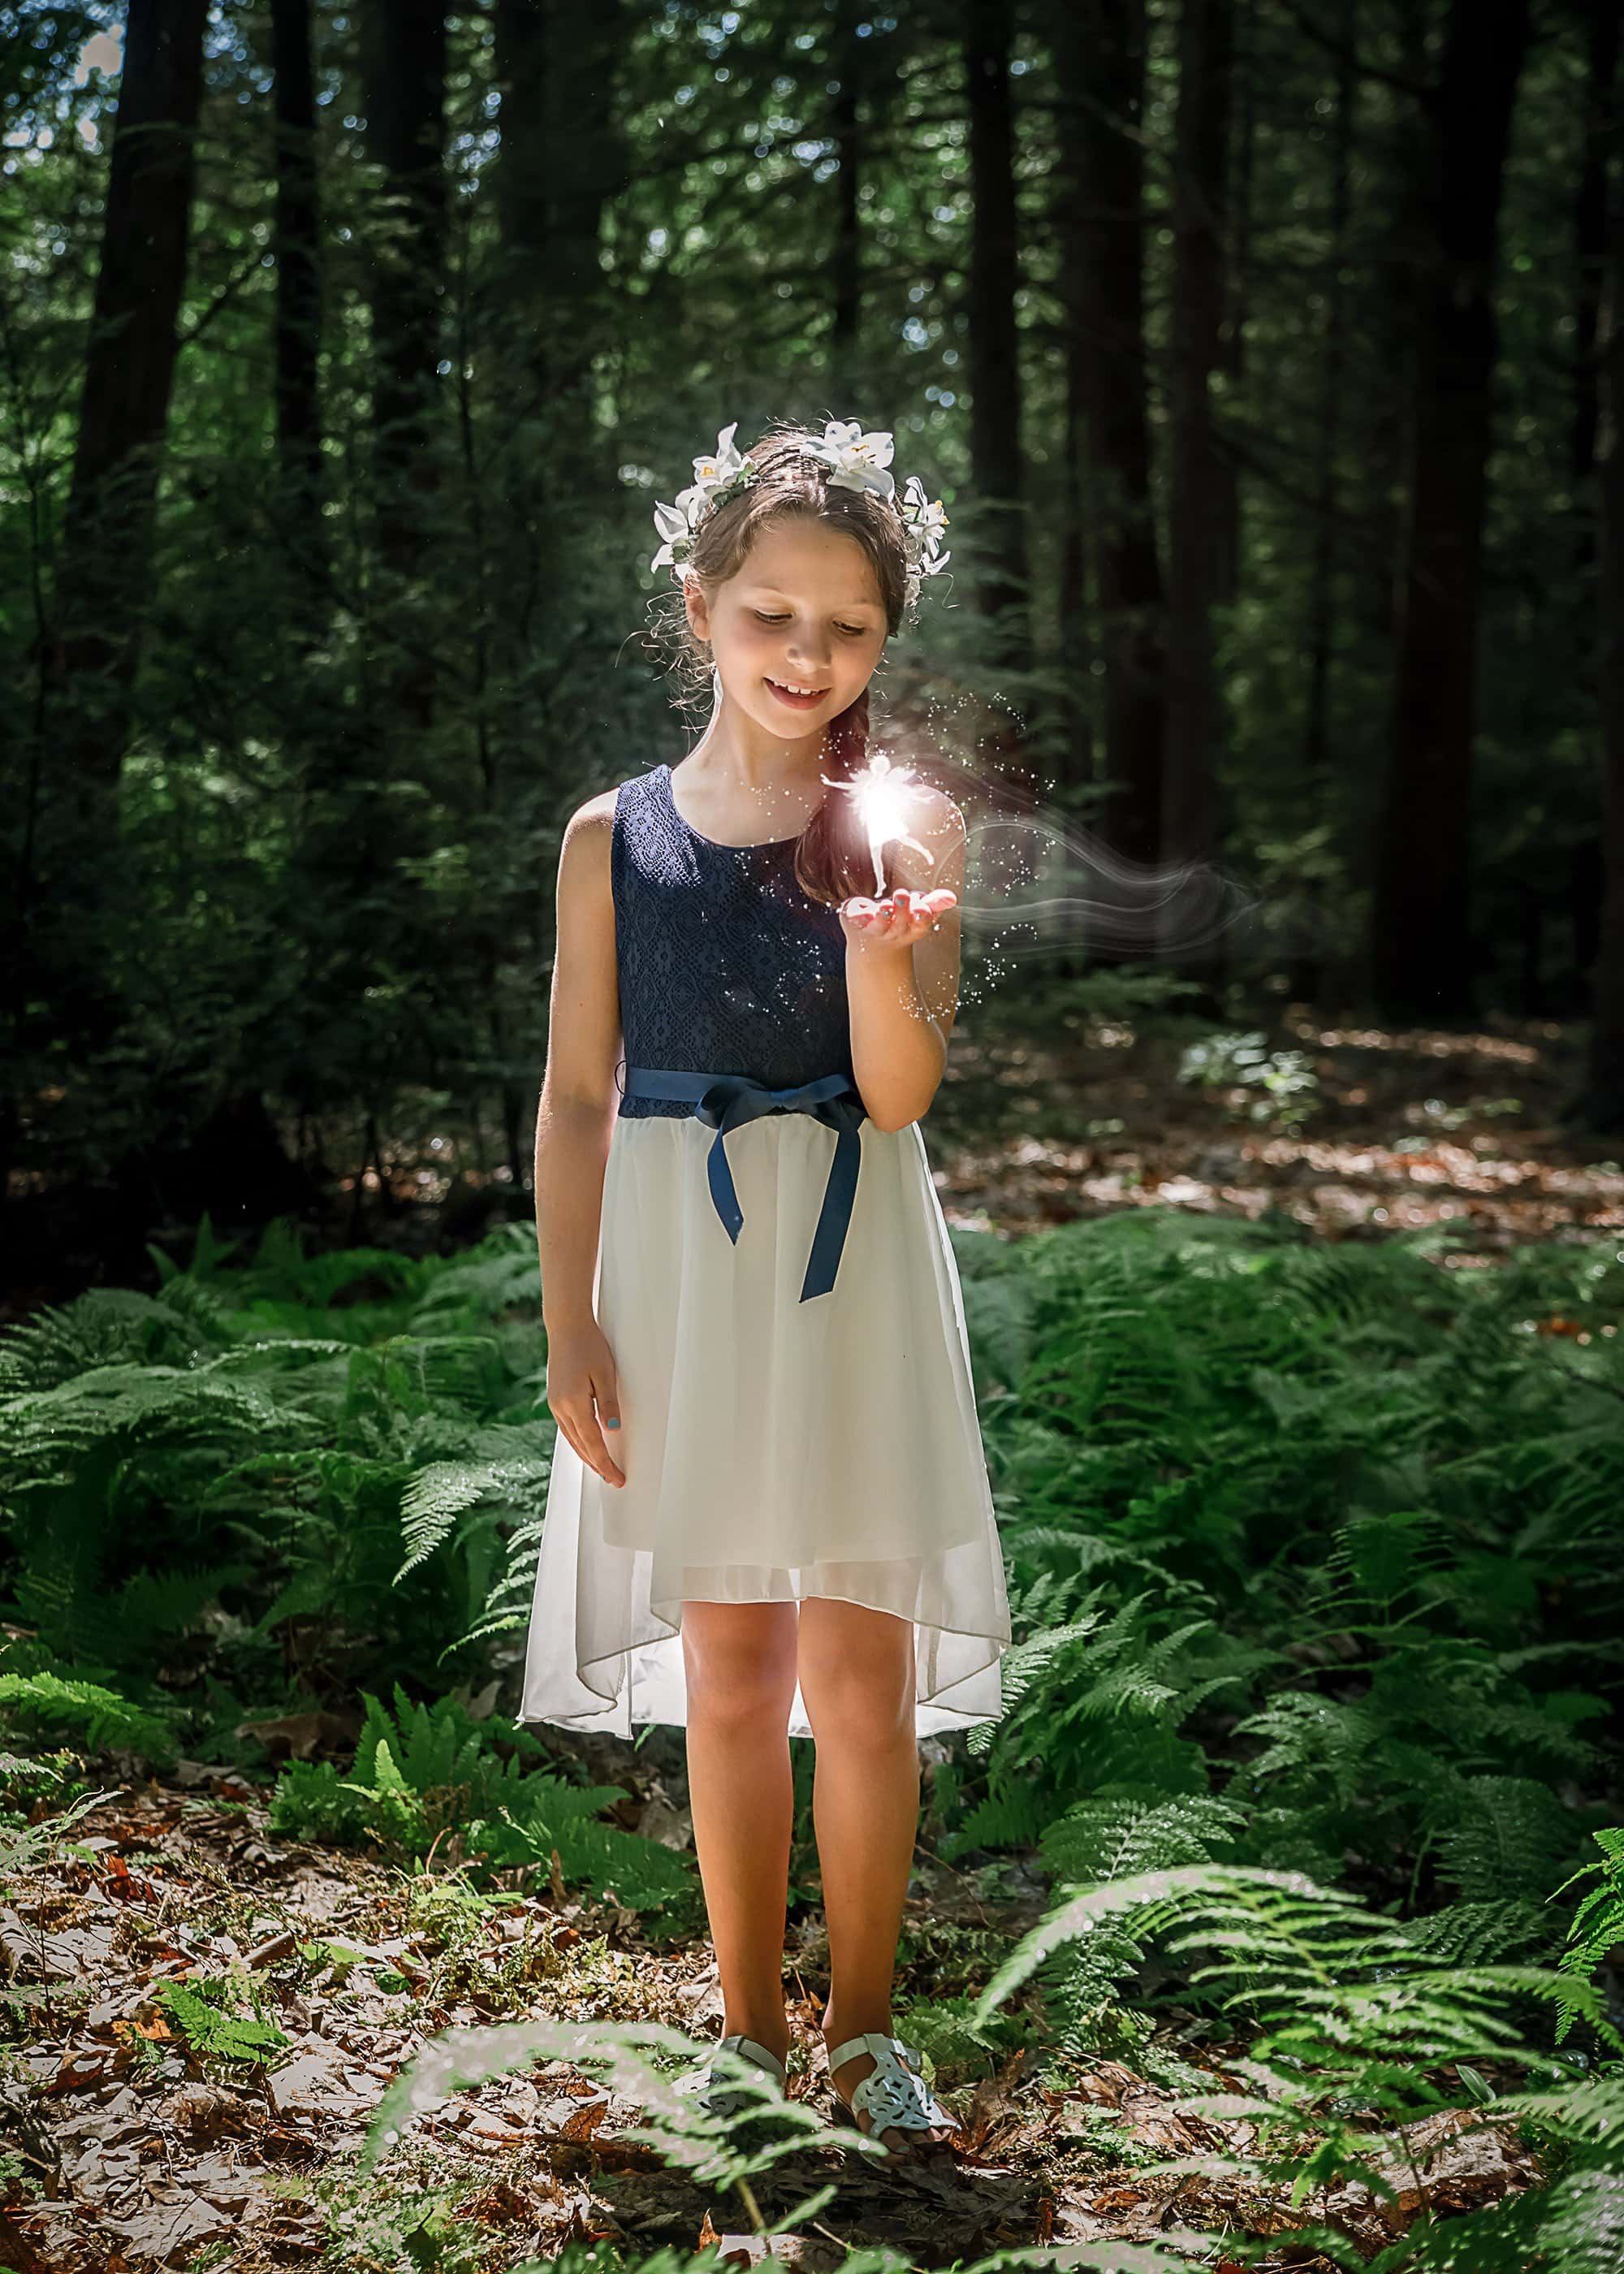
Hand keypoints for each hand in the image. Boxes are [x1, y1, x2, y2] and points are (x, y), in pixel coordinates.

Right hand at [544, 1316, 625, 1487]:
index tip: (618, 1478)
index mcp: (574, 1404)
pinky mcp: (555, 1398)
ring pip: (572, 1439)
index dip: (606, 1464)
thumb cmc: (589, 1346)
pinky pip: (567, 1428)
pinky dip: (578, 1441)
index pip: (593, 1443)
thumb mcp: (606, 1374)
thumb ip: (609, 1404)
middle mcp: (560, 1408)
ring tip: (602, 1468)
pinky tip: (586, 1445)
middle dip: (597, 1464)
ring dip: (587, 1455)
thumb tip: (613, 1431)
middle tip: (614, 1479)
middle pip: (581, 1446)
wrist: (566, 1326)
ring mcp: (555, 1404)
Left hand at [838, 886, 957, 950]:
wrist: (869, 943)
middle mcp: (893, 932)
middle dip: (901, 910)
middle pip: (900, 923)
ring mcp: (873, 929)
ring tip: (886, 904)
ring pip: (880, 924)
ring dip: (883, 914)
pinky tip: (864, 910)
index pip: (920, 925)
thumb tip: (951, 897)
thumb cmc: (898, 921)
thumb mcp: (917, 911)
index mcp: (911, 929)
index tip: (923, 908)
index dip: (922, 917)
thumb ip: (933, 903)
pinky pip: (856, 919)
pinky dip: (860, 914)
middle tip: (902, 894)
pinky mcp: (855, 922)